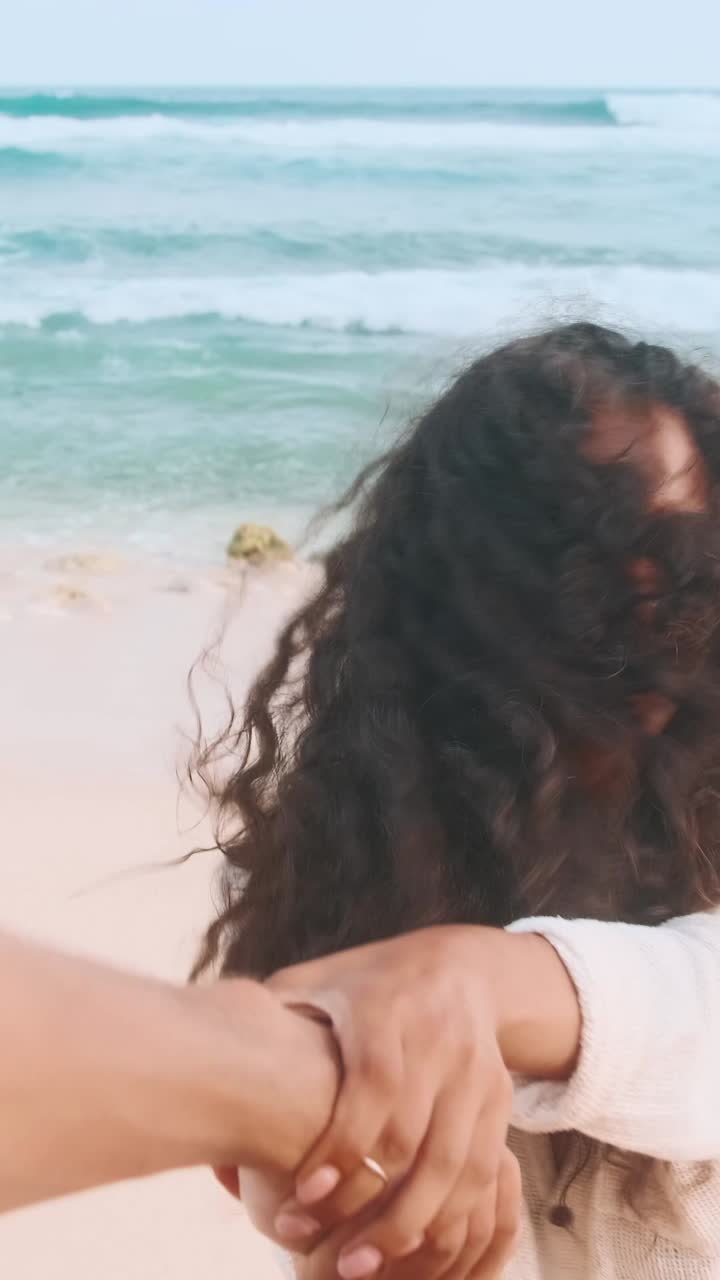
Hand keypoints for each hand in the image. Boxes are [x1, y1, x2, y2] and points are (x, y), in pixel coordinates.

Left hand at [267, 927, 515, 1278]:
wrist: (458, 966)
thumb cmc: (364, 985)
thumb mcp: (313, 985)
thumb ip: (264, 1032)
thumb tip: (210, 1096)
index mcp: (387, 1008)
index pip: (374, 1084)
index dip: (343, 1145)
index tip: (304, 1197)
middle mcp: (438, 1038)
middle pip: (416, 1136)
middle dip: (376, 1207)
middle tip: (333, 1260)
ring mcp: (475, 1070)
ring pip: (457, 1164)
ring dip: (416, 1226)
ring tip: (366, 1267)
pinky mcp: (499, 1097)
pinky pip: (484, 1170)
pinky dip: (452, 1216)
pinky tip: (414, 1249)